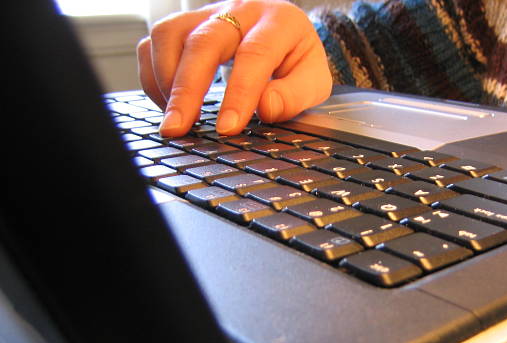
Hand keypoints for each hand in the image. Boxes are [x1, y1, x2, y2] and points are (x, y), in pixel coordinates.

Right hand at [137, 0, 331, 136]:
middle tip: (179, 128)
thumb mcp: (314, 80)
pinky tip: (167, 103)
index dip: (239, 93)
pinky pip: (153, 42)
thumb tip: (265, 108)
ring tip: (174, 118)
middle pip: (203, 42)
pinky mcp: (185, 25)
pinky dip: (153, 75)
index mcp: (279, 22)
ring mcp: (207, 15)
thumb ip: (295, 96)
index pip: (255, 54)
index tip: (227, 128)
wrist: (285, 36)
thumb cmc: (296, 61)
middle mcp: (239, 11)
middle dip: (187, 89)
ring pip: (169, 34)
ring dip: (165, 80)